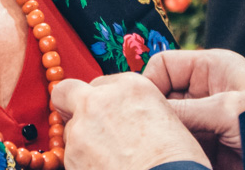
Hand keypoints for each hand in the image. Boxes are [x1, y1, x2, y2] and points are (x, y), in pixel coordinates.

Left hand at [51, 73, 209, 169]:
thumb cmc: (177, 161)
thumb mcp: (164, 118)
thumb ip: (133, 108)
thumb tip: (122, 117)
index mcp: (129, 86)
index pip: (100, 83)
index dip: (103, 101)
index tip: (109, 114)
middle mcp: (100, 101)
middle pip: (67, 92)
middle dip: (71, 106)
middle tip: (86, 125)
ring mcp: (82, 128)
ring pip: (69, 129)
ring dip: (81, 141)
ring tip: (108, 159)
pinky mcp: (71, 157)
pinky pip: (69, 156)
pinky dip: (82, 163)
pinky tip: (105, 169)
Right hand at [142, 50, 244, 169]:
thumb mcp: (226, 111)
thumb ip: (184, 110)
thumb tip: (145, 112)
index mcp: (212, 68)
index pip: (164, 65)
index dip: (148, 83)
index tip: (137, 106)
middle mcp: (206, 91)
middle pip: (163, 96)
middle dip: (154, 114)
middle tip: (143, 132)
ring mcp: (206, 120)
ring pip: (169, 124)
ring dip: (163, 136)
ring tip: (158, 148)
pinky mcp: (208, 146)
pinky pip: (180, 145)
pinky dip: (173, 152)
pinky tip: (172, 157)